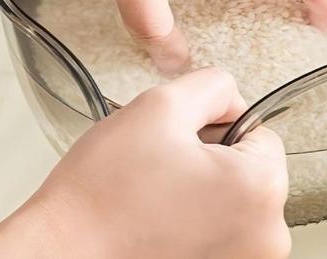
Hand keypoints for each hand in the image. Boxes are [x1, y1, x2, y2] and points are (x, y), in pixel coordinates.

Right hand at [0, 68, 290, 258]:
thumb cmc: (104, 195)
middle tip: (164, 165)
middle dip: (211, 155)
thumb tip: (232, 96)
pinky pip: (219, 228)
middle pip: (250, 165)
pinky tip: (158, 217)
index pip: (259, 129)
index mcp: (260, 191)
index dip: (216, 122)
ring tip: (157, 193)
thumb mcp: (162, 105)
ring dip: (202, 186)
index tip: (181, 139)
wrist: (60, 255)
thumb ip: (213, 84)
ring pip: (233, 197)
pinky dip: (195, 217)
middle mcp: (266, 238)